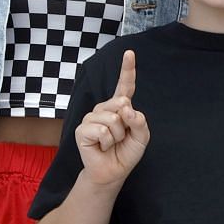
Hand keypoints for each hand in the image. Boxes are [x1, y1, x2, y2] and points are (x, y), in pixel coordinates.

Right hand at [75, 50, 149, 185]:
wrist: (113, 171)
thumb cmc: (126, 152)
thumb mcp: (142, 137)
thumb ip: (139, 121)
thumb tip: (126, 109)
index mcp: (120, 106)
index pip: (125, 85)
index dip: (127, 69)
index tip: (129, 52)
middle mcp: (104, 108)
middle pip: (122, 103)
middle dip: (127, 124)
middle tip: (120, 137)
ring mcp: (91, 117)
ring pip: (113, 119)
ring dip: (117, 136)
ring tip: (110, 143)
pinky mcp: (82, 130)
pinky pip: (102, 131)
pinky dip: (107, 142)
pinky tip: (101, 147)